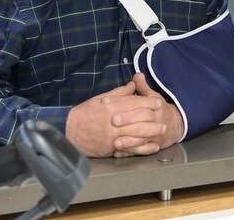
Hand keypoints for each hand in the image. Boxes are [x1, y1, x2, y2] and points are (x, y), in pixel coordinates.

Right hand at [65, 76, 179, 157]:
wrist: (68, 131)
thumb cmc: (84, 114)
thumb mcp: (101, 99)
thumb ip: (119, 93)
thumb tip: (132, 85)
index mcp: (112, 106)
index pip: (135, 102)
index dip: (149, 102)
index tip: (158, 102)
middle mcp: (113, 120)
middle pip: (139, 118)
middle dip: (154, 119)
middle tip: (164, 120)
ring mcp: (112, 135)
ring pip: (137, 134)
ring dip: (151, 133)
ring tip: (161, 131)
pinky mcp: (110, 147)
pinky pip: (130, 147)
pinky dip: (142, 147)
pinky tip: (151, 146)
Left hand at [115, 73, 183, 156]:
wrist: (175, 126)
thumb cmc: (160, 110)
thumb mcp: (153, 96)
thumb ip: (143, 87)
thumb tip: (137, 75)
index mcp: (156, 106)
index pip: (139, 103)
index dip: (123, 102)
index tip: (107, 102)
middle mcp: (157, 120)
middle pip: (143, 120)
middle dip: (127, 121)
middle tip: (113, 121)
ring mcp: (155, 135)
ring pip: (142, 139)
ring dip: (128, 141)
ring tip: (115, 142)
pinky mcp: (153, 146)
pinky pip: (142, 151)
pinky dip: (129, 152)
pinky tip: (117, 152)